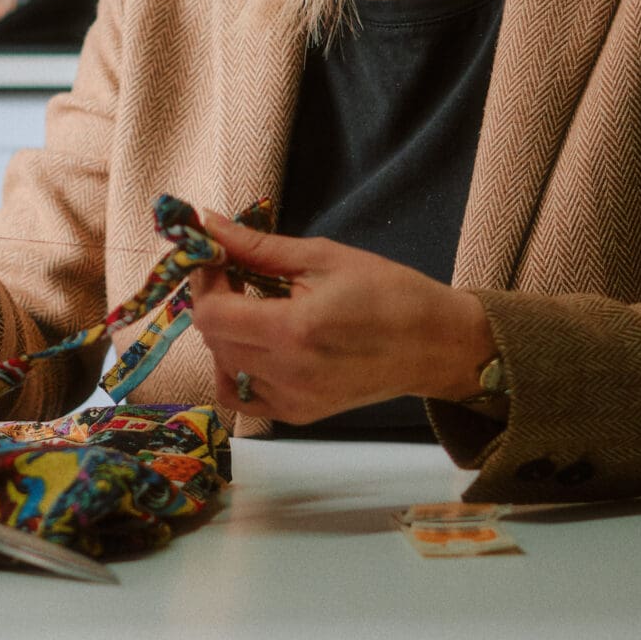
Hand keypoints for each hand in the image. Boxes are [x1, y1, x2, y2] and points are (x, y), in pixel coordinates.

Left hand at [189, 212, 494, 424]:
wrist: (435, 345)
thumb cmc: (388, 291)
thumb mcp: (324, 257)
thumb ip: (259, 246)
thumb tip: (209, 224)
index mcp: (293, 330)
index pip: (211, 314)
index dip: (205, 281)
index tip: (218, 257)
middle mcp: (286, 373)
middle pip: (213, 339)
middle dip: (214, 300)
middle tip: (235, 274)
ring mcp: (291, 401)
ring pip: (222, 366)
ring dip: (224, 333)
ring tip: (251, 308)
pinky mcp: (298, 415)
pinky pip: (241, 396)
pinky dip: (235, 368)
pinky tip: (256, 344)